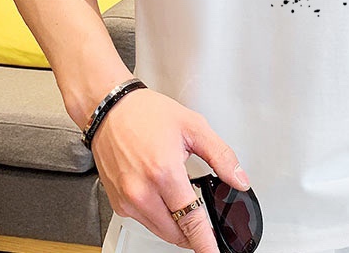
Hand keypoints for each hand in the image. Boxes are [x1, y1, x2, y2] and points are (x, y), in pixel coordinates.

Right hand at [91, 88, 250, 252]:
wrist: (110, 109)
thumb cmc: (146, 113)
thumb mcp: (193, 127)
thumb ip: (220, 156)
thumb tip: (239, 179)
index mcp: (163, 172)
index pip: (191, 221)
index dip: (205, 242)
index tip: (214, 252)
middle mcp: (141, 191)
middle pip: (175, 232)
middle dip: (193, 232)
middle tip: (205, 224)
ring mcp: (126, 200)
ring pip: (159, 230)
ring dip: (176, 225)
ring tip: (185, 203)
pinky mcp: (117, 203)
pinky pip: (144, 220)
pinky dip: (158, 216)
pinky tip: (163, 196)